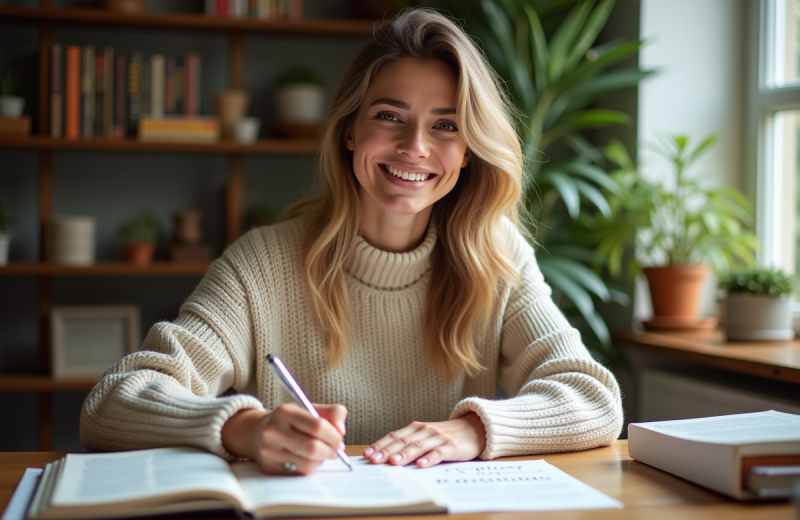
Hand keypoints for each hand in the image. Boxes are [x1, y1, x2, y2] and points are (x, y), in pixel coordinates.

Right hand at [221, 403, 346, 474]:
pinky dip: (310, 467)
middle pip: (312, 448)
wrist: (258, 432)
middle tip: (336, 450)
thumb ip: (333, 413)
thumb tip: (341, 431)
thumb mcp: (310, 409)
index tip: (340, 439)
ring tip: (322, 453)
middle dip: (331, 451)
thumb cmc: (291, 421)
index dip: (334, 436)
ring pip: (307, 464)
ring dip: (321, 460)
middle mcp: (273, 431)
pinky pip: (298, 473)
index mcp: (285, 412)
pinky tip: (308, 459)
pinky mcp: (269, 468)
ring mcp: (269, 451)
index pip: (318, 426)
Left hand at [363, 413, 485, 467]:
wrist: (473, 429)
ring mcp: (439, 438)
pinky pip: (439, 453)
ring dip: (405, 454)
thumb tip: (385, 457)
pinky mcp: (452, 447)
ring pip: (419, 446)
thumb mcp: (425, 436)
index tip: (367, 454)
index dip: (380, 444)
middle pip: (403, 441)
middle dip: (387, 451)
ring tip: (394, 462)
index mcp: (416, 428)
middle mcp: (425, 431)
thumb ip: (408, 444)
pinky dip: (429, 459)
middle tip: (374, 460)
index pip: (394, 436)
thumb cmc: (444, 436)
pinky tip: (421, 465)